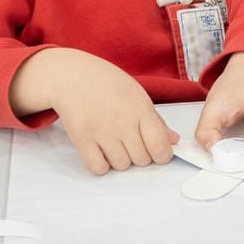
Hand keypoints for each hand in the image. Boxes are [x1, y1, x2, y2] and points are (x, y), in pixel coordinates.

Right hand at [10, 48, 179, 174]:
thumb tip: (172, 140)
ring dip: (121, 159)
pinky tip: (101, 150)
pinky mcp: (82, 139)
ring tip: (114, 142)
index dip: (163, 154)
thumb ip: (155, 119)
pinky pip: (98, 168)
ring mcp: (101, 132)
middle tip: (131, 141)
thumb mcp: (137, 93)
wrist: (70, 75)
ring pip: (122, 165)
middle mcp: (122, 122)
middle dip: (141, 155)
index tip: (158, 152)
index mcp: (140, 108)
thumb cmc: (105, 82)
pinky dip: (101, 164)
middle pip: (142, 159)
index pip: (160, 145)